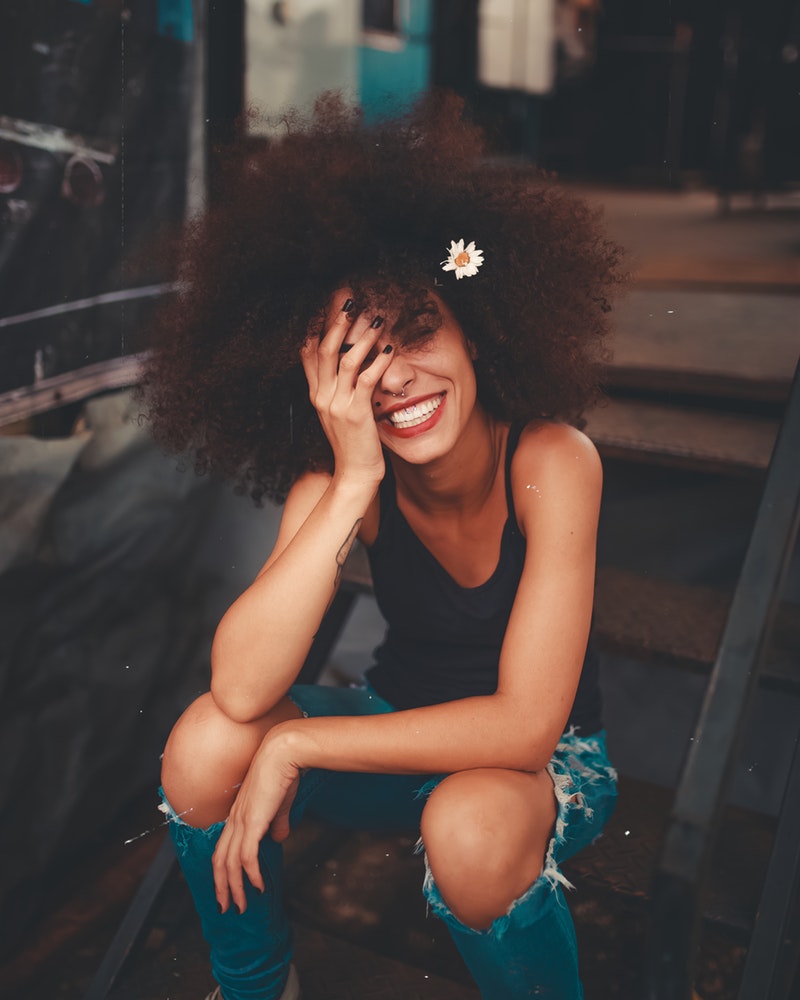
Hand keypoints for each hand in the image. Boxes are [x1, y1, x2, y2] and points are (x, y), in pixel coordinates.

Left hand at [211, 735, 300, 913]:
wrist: (285, 753)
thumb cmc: (284, 772)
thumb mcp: (281, 804)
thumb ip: (278, 822)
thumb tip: (279, 837)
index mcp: (239, 814)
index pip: (223, 848)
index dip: (223, 871)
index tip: (229, 889)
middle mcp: (235, 819)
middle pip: (220, 861)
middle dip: (221, 887)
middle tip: (227, 908)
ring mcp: (242, 821)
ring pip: (230, 864)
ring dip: (235, 888)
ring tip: (242, 906)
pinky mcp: (253, 822)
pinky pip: (247, 857)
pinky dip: (251, 875)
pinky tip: (259, 887)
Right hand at [300, 290, 394, 485]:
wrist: (354, 474)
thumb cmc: (352, 444)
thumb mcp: (339, 413)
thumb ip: (339, 389)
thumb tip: (348, 364)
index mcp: (316, 395)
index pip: (308, 353)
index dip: (316, 326)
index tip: (327, 305)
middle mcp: (322, 397)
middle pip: (324, 349)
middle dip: (337, 322)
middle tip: (351, 302)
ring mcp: (337, 405)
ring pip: (345, 360)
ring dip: (362, 337)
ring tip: (377, 321)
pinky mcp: (356, 413)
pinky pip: (367, 380)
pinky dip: (379, 362)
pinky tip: (390, 350)